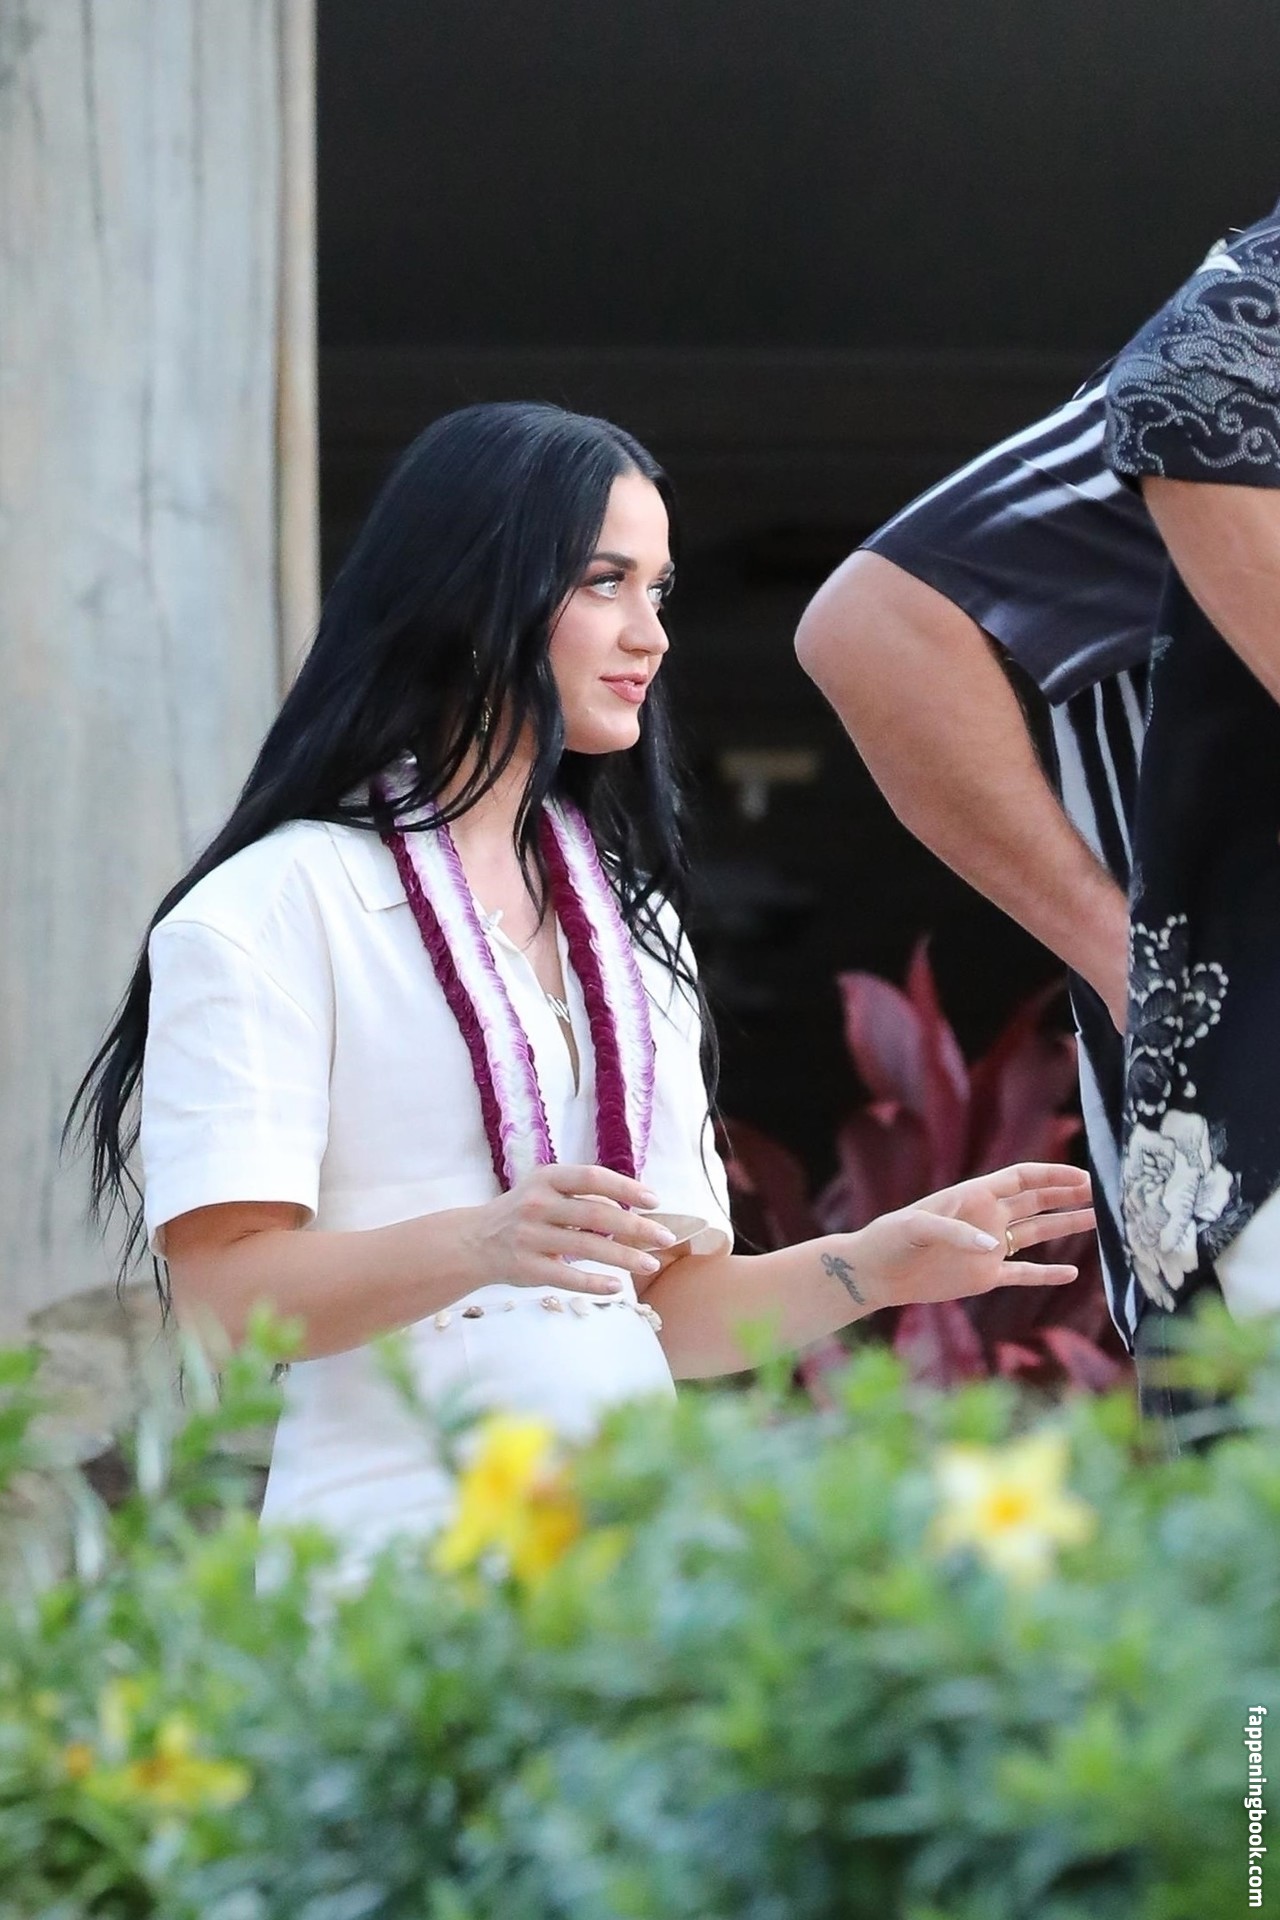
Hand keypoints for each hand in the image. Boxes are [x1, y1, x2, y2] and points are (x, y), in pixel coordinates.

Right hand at [463, 1163, 676, 1295]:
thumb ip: (582, 1195)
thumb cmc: (523, 1212)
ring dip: (625, 1257)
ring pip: (587, 1247)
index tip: (654, 1200)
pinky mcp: (526, 1268)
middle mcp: (538, 1204)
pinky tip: (616, 1286)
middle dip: (636, 1227)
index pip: (592, 1178)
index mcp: (547, 1179)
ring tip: (651, 1264)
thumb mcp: (545, 1190)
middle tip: (666, 1237)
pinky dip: (594, 1282)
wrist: (474, 1241)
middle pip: (596, 1215)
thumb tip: (631, 1209)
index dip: (626, 1187)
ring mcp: (530, 1237)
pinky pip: (567, 1276)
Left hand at [847, 1161, 1093, 1311]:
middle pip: (1037, 1202)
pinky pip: (1023, 1274)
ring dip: (1067, 1226)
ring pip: (1037, 1233)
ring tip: (1100, 1220)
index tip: (1084, 1175)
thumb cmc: (890, 1239)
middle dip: (1069, 1195)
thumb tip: (994, 1249)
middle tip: (1104, 1193)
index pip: (1022, 1178)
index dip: (1053, 1175)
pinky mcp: (984, 1277)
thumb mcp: (915, 1227)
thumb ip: (953, 1232)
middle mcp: (987, 1218)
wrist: (876, 1273)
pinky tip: (1073, 1271)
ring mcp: (989, 1248)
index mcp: (974, 1196)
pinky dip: (1047, 1273)